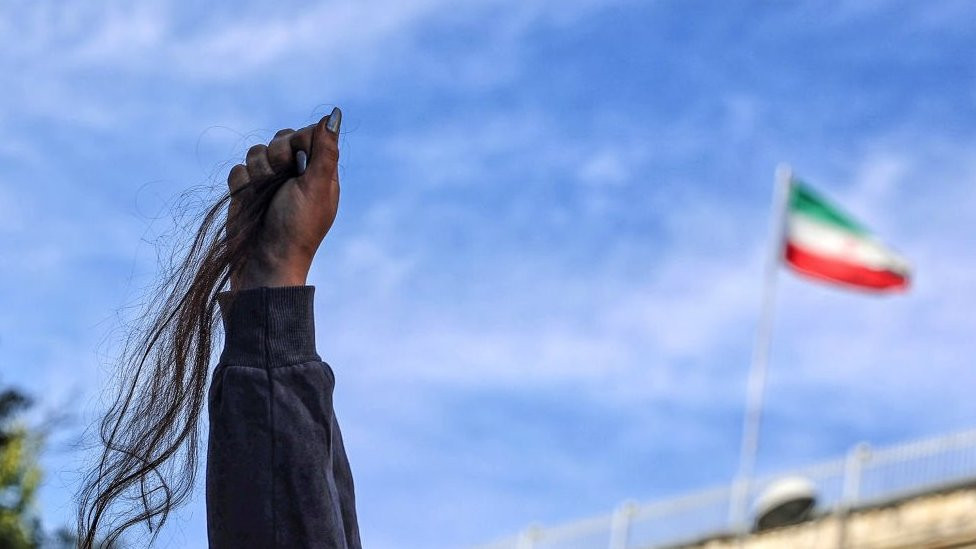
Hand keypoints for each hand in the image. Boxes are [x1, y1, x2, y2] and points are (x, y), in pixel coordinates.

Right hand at [227, 108, 341, 289]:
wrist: (265, 262)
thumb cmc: (297, 227)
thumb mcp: (317, 187)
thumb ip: (325, 151)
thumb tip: (335, 114)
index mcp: (318, 172)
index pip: (308, 133)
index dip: (300, 141)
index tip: (299, 160)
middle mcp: (295, 173)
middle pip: (281, 137)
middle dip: (277, 157)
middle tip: (284, 182)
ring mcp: (269, 182)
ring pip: (256, 151)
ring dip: (259, 174)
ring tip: (266, 198)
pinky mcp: (245, 190)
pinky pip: (238, 169)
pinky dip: (242, 184)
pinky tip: (249, 201)